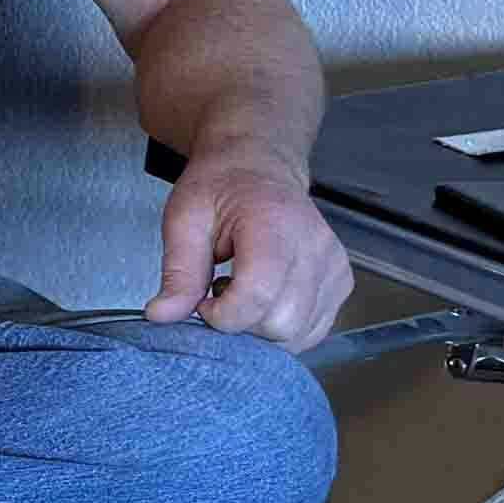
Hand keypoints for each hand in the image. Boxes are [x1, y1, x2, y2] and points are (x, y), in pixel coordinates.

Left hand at [151, 156, 352, 349]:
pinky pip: (312, 330)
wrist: (259, 168)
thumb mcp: (184, 220)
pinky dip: (283, 328)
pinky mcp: (341, 282)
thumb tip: (162, 316)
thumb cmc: (221, 187)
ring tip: (243, 291)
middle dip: (240, 324)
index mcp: (274, 225)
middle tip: (219, 295)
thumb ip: (177, 272)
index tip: (202, 302)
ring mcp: (334, 267)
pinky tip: (266, 299)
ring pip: (297, 334)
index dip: (221, 315)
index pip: (257, 296)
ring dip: (260, 328)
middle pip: (280, 323)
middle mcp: (315, 247)